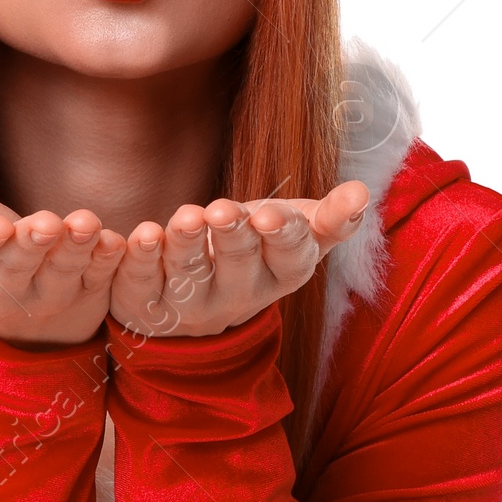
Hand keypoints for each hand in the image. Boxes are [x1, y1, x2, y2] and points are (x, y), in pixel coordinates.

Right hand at [0, 157, 126, 346]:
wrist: (13, 286)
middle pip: (11, 270)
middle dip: (30, 247)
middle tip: (46, 225)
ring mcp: (40, 299)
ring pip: (57, 277)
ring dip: (73, 250)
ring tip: (85, 225)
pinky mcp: (82, 295)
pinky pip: (97, 280)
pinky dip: (107, 260)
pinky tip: (114, 241)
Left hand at [107, 185, 369, 337]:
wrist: (188, 308)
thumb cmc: (251, 255)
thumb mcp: (292, 238)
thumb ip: (329, 219)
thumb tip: (363, 192)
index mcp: (278, 276)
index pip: (290, 260)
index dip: (282, 238)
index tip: (271, 216)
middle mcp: (235, 296)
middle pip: (238, 265)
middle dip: (232, 237)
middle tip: (222, 210)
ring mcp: (188, 303)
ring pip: (188, 272)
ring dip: (185, 243)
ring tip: (184, 217)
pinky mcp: (143, 300)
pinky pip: (139, 279)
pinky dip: (138, 256)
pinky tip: (137, 234)